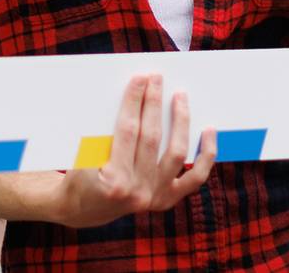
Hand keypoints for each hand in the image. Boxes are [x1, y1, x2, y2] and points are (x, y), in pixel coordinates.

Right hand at [54, 73, 216, 227]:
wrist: (83, 209)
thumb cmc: (79, 174)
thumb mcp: (83, 155)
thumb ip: (103, 132)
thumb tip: (131, 95)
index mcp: (113, 181)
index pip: (127, 131)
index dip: (134, 101)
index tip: (140, 79)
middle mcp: (138, 192)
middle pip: (151, 138)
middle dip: (154, 103)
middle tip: (157, 78)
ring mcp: (155, 197)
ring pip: (176, 153)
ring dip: (180, 121)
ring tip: (180, 97)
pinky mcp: (166, 199)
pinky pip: (195, 177)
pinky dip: (206, 154)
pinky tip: (209, 131)